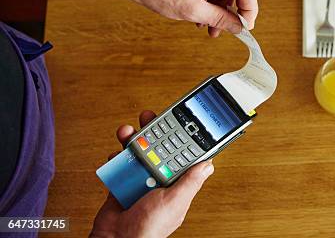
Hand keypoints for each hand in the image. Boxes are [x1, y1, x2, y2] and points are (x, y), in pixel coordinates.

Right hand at [90, 111, 213, 237]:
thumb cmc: (148, 229)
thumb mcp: (174, 202)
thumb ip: (190, 182)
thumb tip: (209, 164)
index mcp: (177, 184)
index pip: (183, 155)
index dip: (182, 137)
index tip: (180, 121)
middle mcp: (160, 180)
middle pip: (159, 148)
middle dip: (153, 131)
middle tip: (149, 117)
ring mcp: (141, 180)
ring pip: (138, 153)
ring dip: (132, 140)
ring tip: (128, 132)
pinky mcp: (123, 183)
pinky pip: (120, 165)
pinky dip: (116, 158)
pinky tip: (117, 155)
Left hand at [128, 0, 257, 36]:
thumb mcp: (193, 12)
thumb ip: (220, 20)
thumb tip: (238, 28)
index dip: (249, 9)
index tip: (245, 26)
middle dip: (237, 11)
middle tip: (233, 28)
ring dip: (223, 11)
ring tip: (212, 28)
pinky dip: (214, 5)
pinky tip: (203, 19)